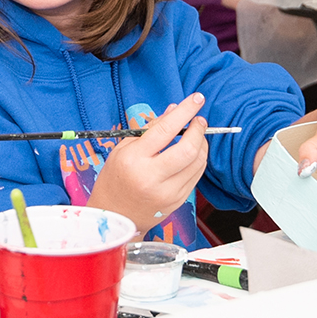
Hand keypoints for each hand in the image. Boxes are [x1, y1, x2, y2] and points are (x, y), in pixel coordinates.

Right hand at [86, 93, 209, 235]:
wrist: (114, 218)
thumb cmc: (115, 179)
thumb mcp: (123, 149)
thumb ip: (149, 129)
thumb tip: (173, 110)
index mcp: (134, 159)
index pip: (165, 129)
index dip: (184, 111)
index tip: (197, 98)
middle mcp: (152, 176)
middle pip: (188, 148)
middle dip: (199, 130)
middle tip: (199, 120)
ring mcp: (167, 191)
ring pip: (197, 162)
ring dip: (202, 144)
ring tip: (196, 136)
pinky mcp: (177, 201)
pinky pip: (196, 176)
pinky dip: (198, 160)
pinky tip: (192, 153)